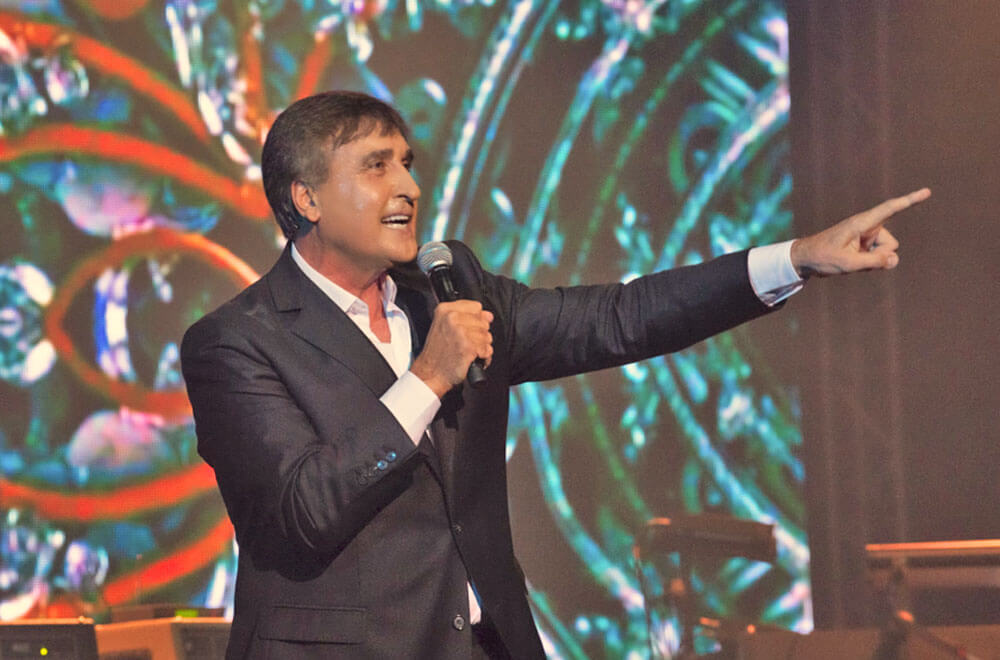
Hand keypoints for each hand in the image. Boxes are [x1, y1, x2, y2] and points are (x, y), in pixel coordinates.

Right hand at [410, 300, 493, 396]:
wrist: (430, 373)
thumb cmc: (437, 353)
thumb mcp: (445, 326)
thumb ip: (467, 316)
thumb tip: (488, 315)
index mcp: (445, 310)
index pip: (476, 306)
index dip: (477, 319)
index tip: (469, 328)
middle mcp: (452, 318)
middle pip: (484, 322)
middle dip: (480, 335)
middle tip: (466, 343)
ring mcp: (460, 332)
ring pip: (487, 336)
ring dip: (482, 347)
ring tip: (468, 352)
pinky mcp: (468, 346)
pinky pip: (487, 349)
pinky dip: (483, 357)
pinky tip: (472, 358)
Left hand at [790, 188, 929, 277]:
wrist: (805, 260)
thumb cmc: (823, 257)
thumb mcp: (848, 263)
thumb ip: (874, 262)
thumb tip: (894, 260)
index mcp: (861, 223)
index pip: (890, 209)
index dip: (910, 200)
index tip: (928, 192)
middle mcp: (867, 227)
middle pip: (891, 244)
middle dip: (881, 256)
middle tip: (855, 259)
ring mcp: (866, 236)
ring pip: (887, 252)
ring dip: (874, 261)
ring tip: (850, 261)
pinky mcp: (864, 245)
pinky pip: (879, 257)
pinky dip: (871, 263)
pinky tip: (852, 263)